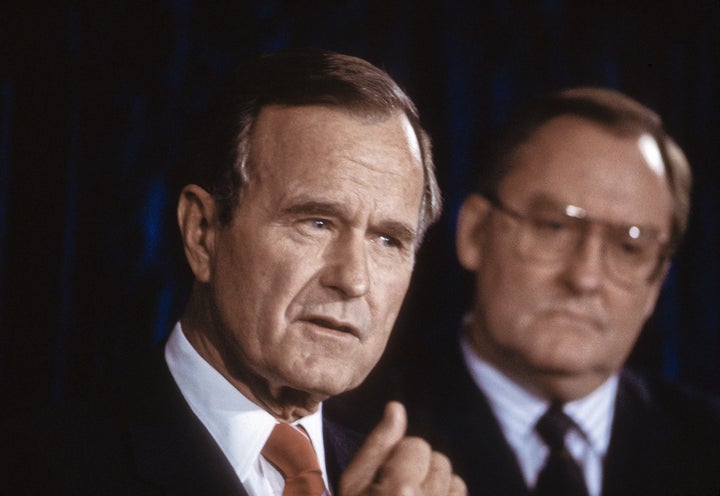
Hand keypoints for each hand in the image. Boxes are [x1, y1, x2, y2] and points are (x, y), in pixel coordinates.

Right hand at [338, 401, 466, 495]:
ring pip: (455, 481)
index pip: (417, 446)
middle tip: (398, 492)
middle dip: (421, 472)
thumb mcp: (353, 482)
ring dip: (437, 488)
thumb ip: (377, 444)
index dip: (399, 458)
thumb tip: (396, 407)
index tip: (385, 477)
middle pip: (439, 461)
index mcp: (400, 491)